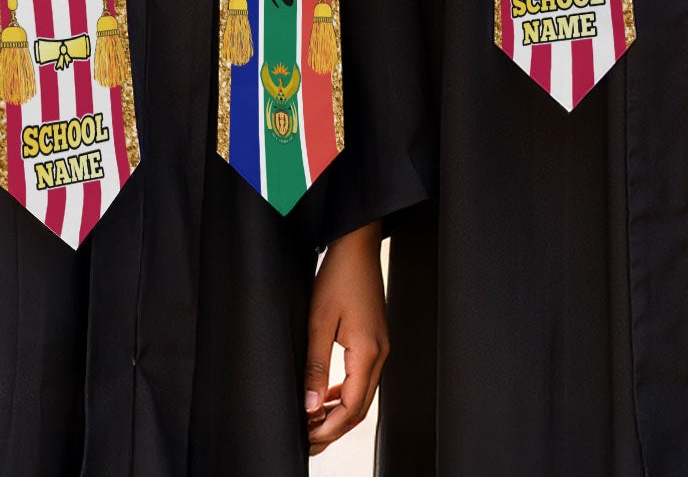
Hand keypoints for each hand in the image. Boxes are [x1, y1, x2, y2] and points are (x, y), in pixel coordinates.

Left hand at [304, 221, 388, 452]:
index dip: (329, 428)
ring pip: (363, 395)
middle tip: (306, 441)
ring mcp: (381, 346)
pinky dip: (345, 395)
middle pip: (361, 408)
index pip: (352, 407)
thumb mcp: (318, 322)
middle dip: (334, 429)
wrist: (358, 246)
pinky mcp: (375, 341)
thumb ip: (315, 368)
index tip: (306, 438)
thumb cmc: (339, 277)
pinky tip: (326, 397)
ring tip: (312, 424)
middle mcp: (380, 352)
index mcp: (368, 351)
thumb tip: (310, 407)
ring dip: (339, 414)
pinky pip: (363, 379)